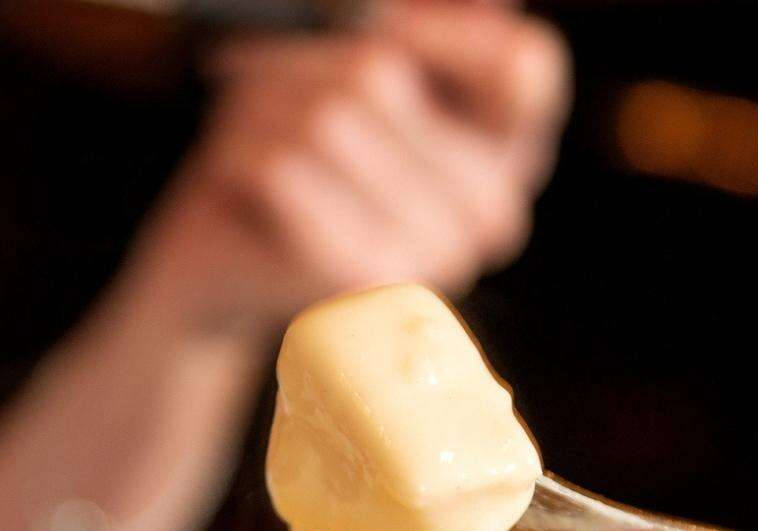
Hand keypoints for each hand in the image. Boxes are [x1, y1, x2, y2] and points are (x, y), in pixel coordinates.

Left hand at [127, 0, 569, 335]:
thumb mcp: (359, 71)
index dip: (439, 31)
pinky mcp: (362, 275)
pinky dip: (240, 152)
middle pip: (380, 73)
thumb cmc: (300, 153)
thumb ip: (420, 28)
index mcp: (510, 151)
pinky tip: (242, 181)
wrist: (233, 263)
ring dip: (262, 105)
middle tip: (275, 91)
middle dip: (304, 64)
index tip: (377, 29)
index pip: (523, 65)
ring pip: (324, 115)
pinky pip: (283, 165)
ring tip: (258, 137)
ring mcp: (433, 252)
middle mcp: (491, 211)